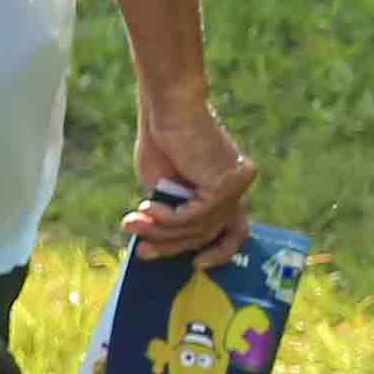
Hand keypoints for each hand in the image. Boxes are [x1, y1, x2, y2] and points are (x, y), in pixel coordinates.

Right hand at [131, 99, 256, 259]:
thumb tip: (158, 243)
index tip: (196, 266)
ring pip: (199, 228)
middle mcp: (239, 187)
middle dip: (174, 246)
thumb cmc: (162, 139)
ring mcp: (236, 185)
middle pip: (211, 233)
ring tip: (134, 222)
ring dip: (161, 231)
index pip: (235, 229)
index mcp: (228, 187)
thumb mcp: (165, 186)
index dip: (219, 252)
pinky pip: (194, 216)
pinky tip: (146, 210)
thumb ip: (172, 211)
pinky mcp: (226, 183)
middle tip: (143, 252)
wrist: (169, 108)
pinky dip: (167, 219)